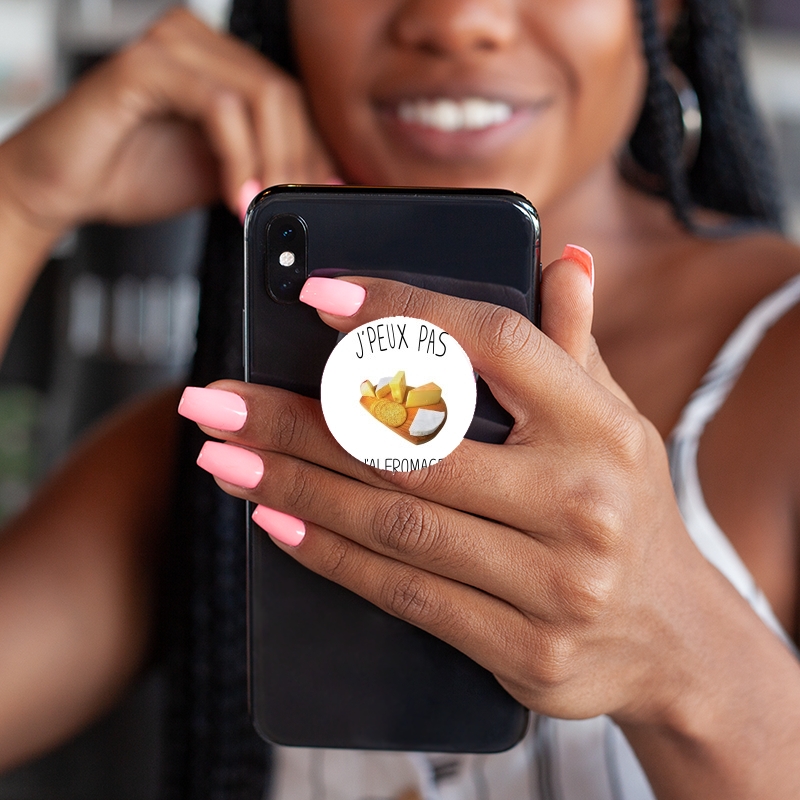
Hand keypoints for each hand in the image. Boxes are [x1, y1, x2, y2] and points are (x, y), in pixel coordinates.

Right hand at [0, 8, 335, 234]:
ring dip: (272, 161)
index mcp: (217, 62)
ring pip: (260, 96)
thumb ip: (263, 167)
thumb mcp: (220, 174)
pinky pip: (219, 106)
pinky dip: (238, 157)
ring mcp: (170, 46)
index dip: (313, 150)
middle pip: (283, 94)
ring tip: (263, 206)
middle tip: (293, 207)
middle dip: (298, 161)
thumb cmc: (131, 173)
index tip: (321, 195)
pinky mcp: (145, 65)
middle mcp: (197, 42)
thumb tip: (315, 183)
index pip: (289, 98)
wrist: (64, 186)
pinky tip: (236, 195)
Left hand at [183, 254, 715, 730]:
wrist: (672, 637)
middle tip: (215, 397)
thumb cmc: (623, 506)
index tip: (317, 296)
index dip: (401, 315)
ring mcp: (556, 583)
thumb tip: (560, 260)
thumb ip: (572, 344)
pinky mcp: (526, 650)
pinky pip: (406, 595)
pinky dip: (331, 555)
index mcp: (602, 425)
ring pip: (395, 523)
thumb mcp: (614, 419)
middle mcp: (582, 500)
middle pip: (413, 444)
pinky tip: (275, 520)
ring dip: (292, 484)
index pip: (492, 343)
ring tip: (222, 455)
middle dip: (298, 418)